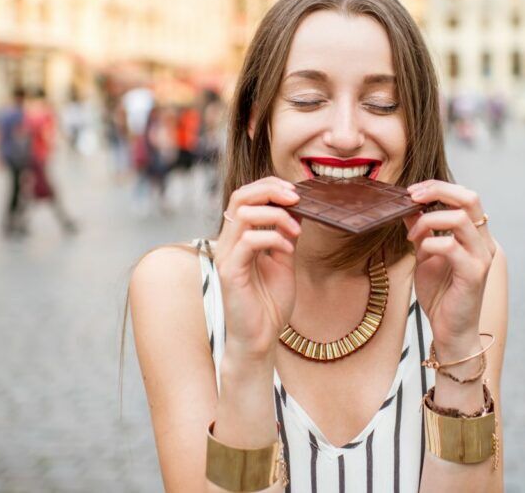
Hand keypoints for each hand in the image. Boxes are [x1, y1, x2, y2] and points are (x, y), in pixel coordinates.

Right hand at [213, 176, 300, 363]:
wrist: (261, 338)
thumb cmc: (269, 302)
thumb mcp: (284, 259)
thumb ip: (286, 234)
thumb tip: (298, 207)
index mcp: (239, 236)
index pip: (246, 195)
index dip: (269, 186)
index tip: (296, 191)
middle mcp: (228, 242)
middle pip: (240, 195)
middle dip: (270, 189)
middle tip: (295, 197)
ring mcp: (226, 255)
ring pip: (243, 213)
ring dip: (275, 215)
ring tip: (295, 230)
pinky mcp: (229, 271)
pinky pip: (248, 241)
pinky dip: (273, 238)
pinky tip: (287, 250)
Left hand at [404, 180, 494, 359]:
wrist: (451, 331)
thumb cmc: (441, 295)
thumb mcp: (426, 255)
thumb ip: (422, 230)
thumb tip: (408, 206)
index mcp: (476, 235)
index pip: (466, 196)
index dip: (439, 187)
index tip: (413, 191)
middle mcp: (484, 242)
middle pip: (470, 198)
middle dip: (438, 190)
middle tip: (412, 196)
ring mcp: (482, 257)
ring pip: (461, 218)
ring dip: (429, 220)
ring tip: (412, 235)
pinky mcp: (474, 274)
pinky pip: (451, 246)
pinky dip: (430, 242)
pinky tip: (420, 251)